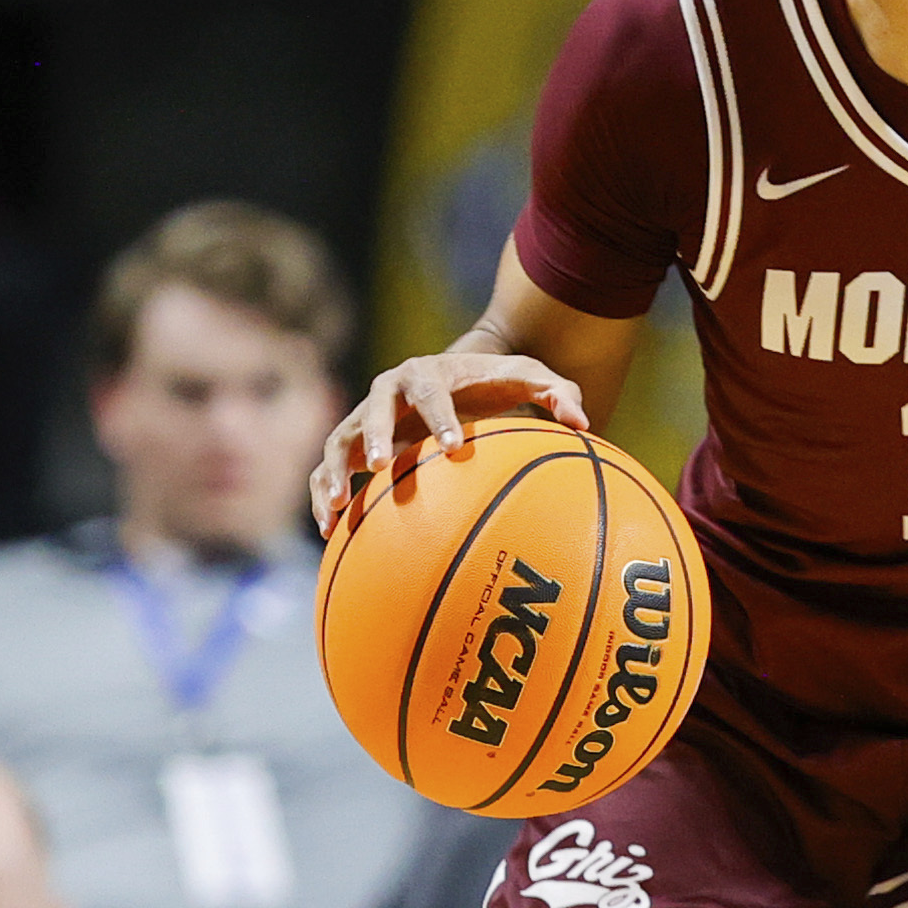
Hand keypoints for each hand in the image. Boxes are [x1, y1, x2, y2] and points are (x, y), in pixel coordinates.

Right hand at [309, 352, 593, 535]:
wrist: (457, 376)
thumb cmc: (495, 381)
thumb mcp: (531, 378)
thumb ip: (559, 393)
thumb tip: (583, 423)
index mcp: (428, 373)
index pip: (431, 392)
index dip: (439, 417)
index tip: (453, 447)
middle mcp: (388, 392)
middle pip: (372, 410)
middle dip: (373, 436)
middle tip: (377, 467)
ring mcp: (365, 418)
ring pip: (338, 442)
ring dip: (333, 474)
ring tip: (334, 513)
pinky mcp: (352, 445)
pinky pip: (329, 470)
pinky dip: (324, 497)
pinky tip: (330, 534)